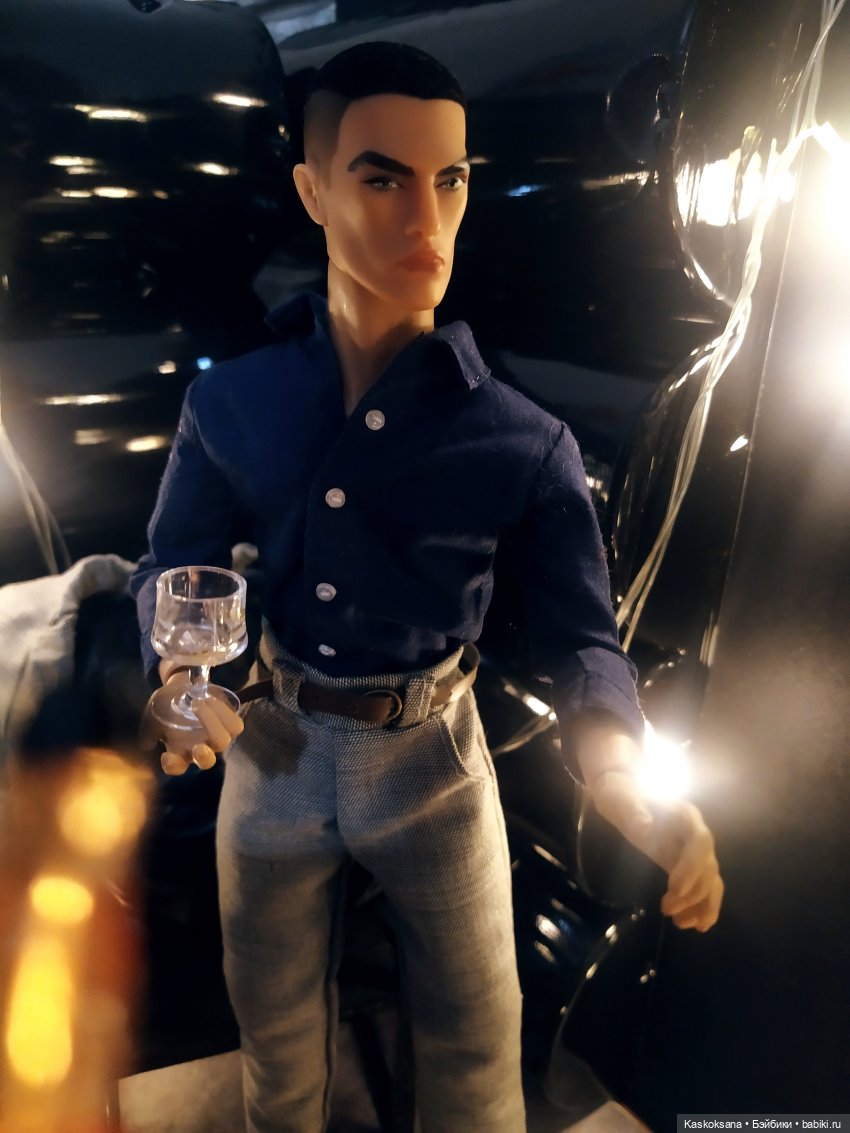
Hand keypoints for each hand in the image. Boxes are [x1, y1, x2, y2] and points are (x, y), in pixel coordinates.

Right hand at [140, 671, 243, 775]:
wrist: (183, 685)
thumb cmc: (166, 703)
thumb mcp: (153, 714)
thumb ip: (149, 730)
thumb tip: (147, 744)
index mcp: (178, 751)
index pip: (176, 767)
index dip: (173, 766)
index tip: (166, 755)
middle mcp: (198, 749)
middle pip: (206, 762)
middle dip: (204, 756)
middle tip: (198, 745)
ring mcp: (215, 738)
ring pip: (222, 741)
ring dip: (212, 724)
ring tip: (199, 703)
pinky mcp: (229, 725)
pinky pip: (234, 725)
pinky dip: (224, 712)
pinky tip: (210, 699)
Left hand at [576, 721, 722, 931]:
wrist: (625, 794)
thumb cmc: (622, 794)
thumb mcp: (621, 798)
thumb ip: (633, 811)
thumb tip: (644, 827)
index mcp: (684, 814)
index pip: (700, 841)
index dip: (692, 866)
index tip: (674, 887)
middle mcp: (696, 833)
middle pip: (708, 866)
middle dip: (692, 892)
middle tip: (666, 910)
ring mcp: (694, 851)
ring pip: (711, 881)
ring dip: (701, 905)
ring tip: (681, 924)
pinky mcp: (688, 866)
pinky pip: (705, 888)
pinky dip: (703, 907)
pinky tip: (694, 925)